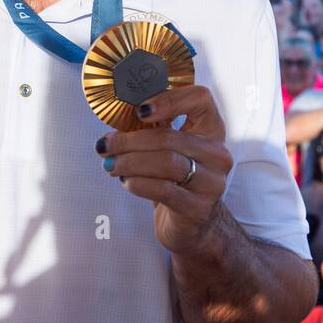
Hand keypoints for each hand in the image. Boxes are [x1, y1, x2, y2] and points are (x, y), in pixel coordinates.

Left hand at [95, 85, 233, 256]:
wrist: (193, 223)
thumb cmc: (176, 179)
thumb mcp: (170, 149)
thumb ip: (153, 129)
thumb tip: (117, 117)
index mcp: (211, 129)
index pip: (201, 98)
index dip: (169, 99)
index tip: (140, 111)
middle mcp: (217, 154)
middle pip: (170, 137)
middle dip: (130, 141)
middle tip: (106, 146)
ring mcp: (211, 182)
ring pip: (166, 163)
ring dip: (130, 162)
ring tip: (111, 165)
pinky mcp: (197, 208)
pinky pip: (162, 189)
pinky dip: (137, 183)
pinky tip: (126, 182)